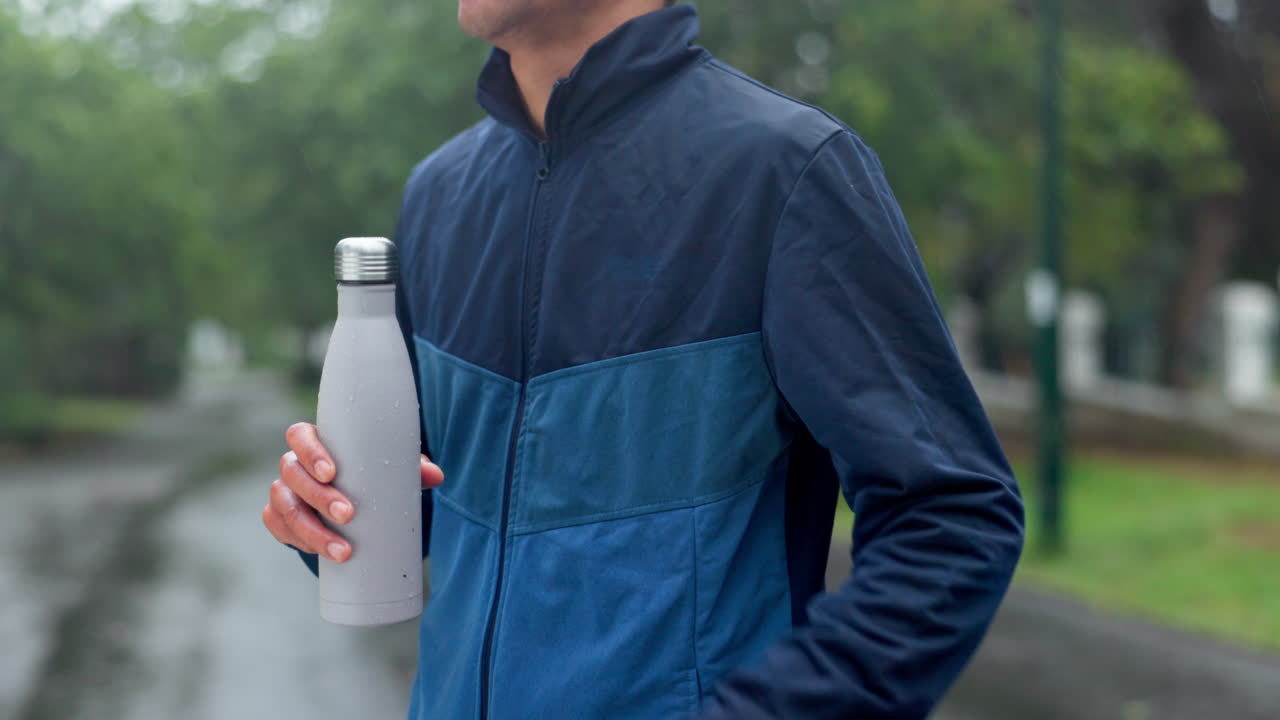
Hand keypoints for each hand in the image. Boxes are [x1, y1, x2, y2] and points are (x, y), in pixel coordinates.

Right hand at [262, 422, 444, 562]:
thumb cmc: (368, 474)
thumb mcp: (388, 467)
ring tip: (342, 550)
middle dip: (319, 497)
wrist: (350, 501)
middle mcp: (294, 465)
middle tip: (348, 514)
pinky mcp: (280, 518)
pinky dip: (298, 541)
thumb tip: (436, 475)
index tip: (332, 473)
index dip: (311, 453)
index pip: (300, 436)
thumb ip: (411, 467)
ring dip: (312, 531)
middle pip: (293, 474)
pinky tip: (319, 553)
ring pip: (285, 507)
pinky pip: (278, 528)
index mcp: (315, 443)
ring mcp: (283, 492)